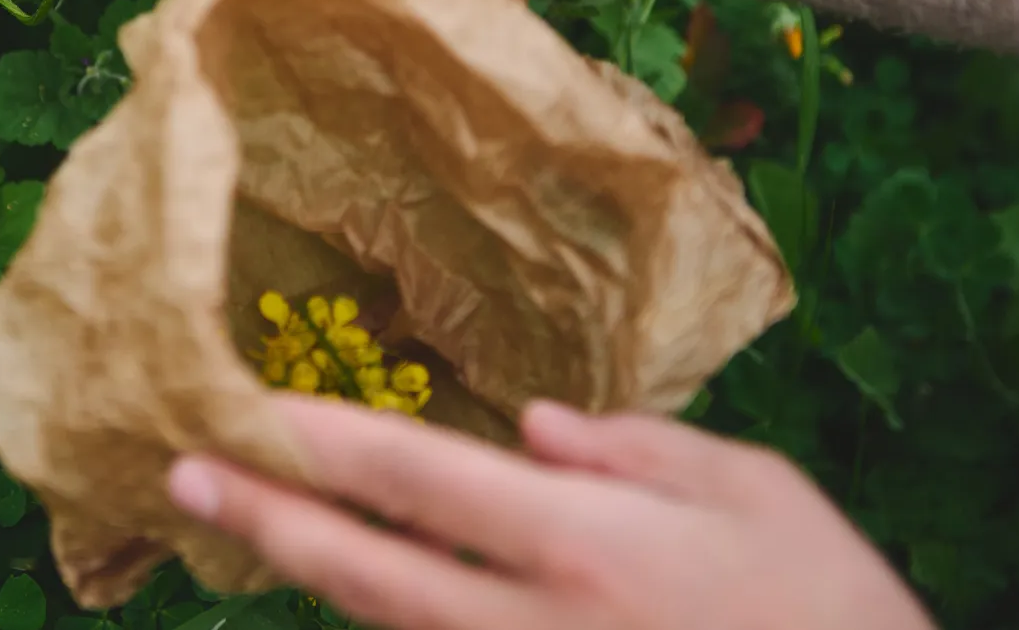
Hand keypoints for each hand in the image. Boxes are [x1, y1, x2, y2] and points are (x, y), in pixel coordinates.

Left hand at [167, 395, 935, 629]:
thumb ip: (639, 450)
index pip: (421, 479)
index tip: (245, 411)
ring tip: (261, 524)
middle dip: (269, 521)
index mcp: (589, 544)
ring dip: (320, 583)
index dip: (322, 441)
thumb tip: (535, 430)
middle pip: (370, 574)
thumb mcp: (760, 494)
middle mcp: (537, 627)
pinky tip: (367, 594)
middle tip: (184, 478)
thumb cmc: (834, 607)